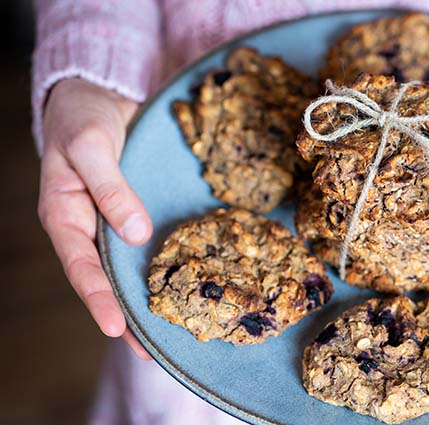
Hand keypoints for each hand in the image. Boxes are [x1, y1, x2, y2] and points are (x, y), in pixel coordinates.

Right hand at [38, 78, 152, 358]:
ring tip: (173, 334)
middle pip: (108, 280)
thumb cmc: (83, 119)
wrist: (101, 95)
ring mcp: (114, 222)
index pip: (82, 268)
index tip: (118, 329)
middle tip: (153, 352)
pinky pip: (150, 245)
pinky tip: (186, 285)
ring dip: (149, 298)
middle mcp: (89, 226)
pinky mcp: (138, 212)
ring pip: (130, 268)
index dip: (99, 299)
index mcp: (65, 216)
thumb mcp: (91, 147)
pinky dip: (164, 267)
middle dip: (129, 316)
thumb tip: (135, 235)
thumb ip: (111, 190)